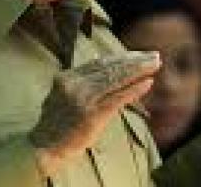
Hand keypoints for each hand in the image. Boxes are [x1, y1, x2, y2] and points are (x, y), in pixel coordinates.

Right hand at [29, 51, 159, 176]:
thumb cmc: (57, 122)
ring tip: (155, 64)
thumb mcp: (63, 94)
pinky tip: (148, 83)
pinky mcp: (92, 115)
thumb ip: (81, 78)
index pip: (100, 62)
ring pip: (116, 79)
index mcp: (67, 77)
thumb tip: (99, 59)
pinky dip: (134, 89)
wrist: (45, 147)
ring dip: (138, 70)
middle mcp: (74, 84)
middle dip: (135, 60)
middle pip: (110, 67)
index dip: (122, 57)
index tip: (139, 54)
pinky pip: (118, 98)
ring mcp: (83, 99)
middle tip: (154, 55)